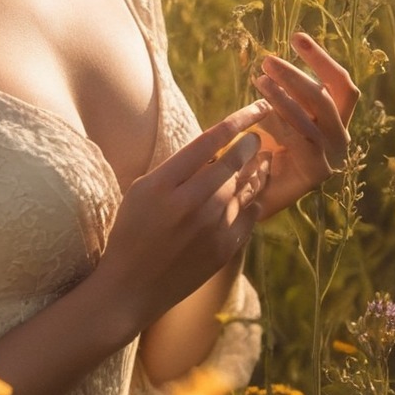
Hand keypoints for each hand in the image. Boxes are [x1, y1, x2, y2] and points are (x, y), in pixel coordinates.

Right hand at [97, 99, 271, 338]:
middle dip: (250, 143)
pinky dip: (254, 199)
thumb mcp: (141, 191)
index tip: (255, 108)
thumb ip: (175, 168)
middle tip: (258, 135)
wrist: (132, 286)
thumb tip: (213, 148)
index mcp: (164, 184)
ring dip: (257, 169)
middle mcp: (191, 203)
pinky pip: (249, 215)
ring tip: (263, 158)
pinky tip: (255, 192)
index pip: (210, 141)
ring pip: (245, 187)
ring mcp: (211, 228)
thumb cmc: (131, 231)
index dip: (238, 120)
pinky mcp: (224, 249)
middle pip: (233, 162)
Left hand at [251, 32, 358, 219]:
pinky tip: (258, 114)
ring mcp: (332, 157)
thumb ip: (284, 94)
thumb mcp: (277, 114)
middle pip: (327, 97)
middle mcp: (340, 137)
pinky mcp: (316, 173)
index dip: (321, 58)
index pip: (340, 83)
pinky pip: (300, 139)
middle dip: (297, 75)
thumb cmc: (262, 149)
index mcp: (336, 119)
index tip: (296, 36)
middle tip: (266, 60)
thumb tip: (273, 62)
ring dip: (285, 95)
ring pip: (314, 116)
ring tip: (259, 79)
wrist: (252, 195)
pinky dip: (279, 121)